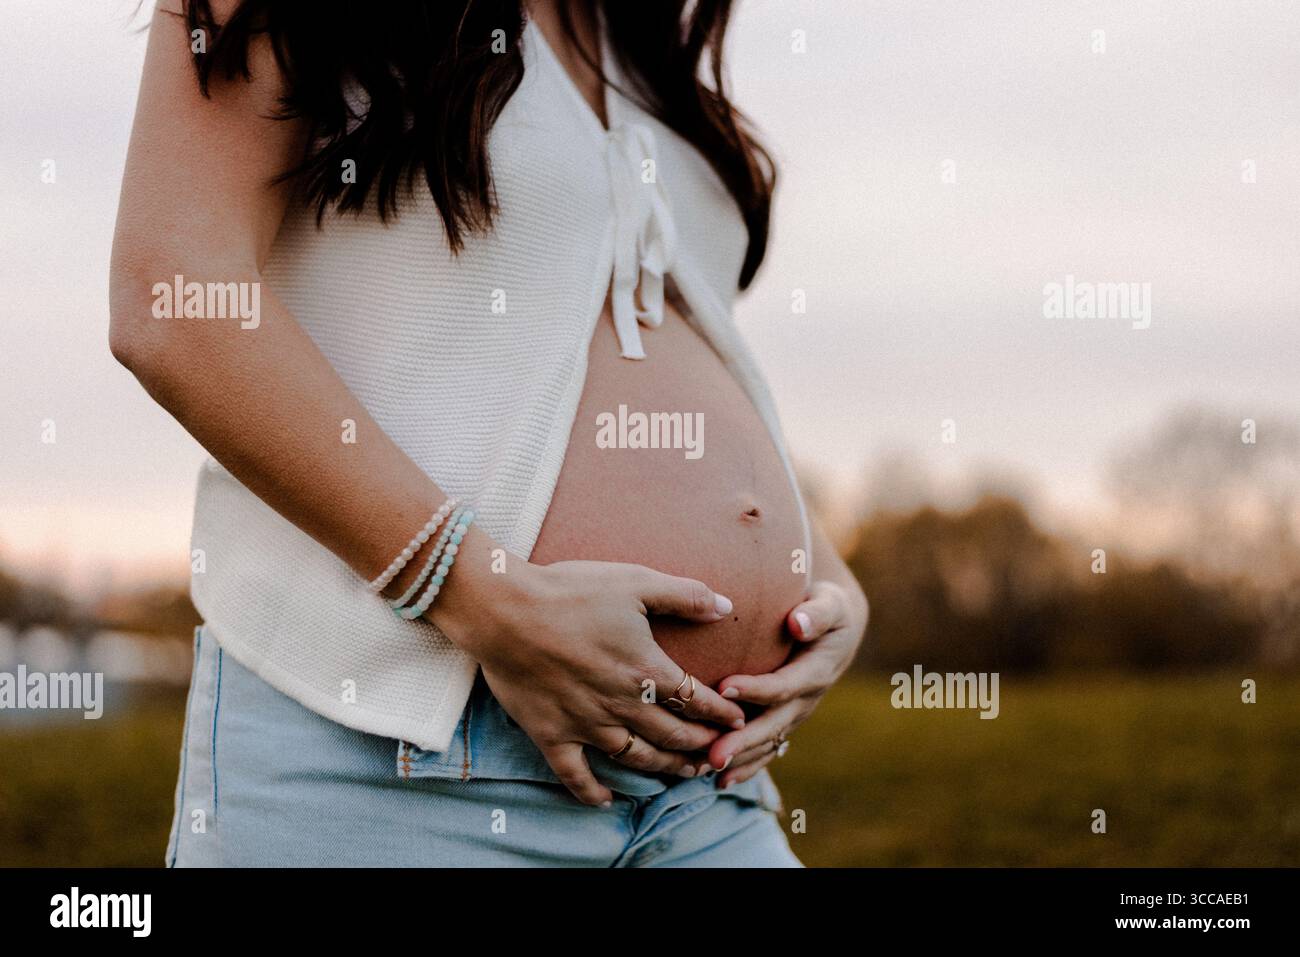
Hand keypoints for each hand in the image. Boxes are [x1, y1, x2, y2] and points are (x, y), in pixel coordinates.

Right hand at [441, 556, 747, 806]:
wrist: (504, 611)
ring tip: (686, 774)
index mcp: (645, 669)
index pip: (696, 700)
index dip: (721, 713)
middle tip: (720, 753)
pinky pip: (576, 775)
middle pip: (672, 735)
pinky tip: (607, 800)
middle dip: (701, 746)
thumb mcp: (635, 582)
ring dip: (665, 769)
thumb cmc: (570, 591)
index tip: (738, 721)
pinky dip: (593, 792)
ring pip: (636, 758)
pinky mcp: (551, 735)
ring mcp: (586, 725)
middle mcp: (621, 705)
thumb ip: (684, 595)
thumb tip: (726, 605)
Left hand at [705, 579, 867, 788]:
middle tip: (713, 755)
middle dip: (743, 742)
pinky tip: (720, 781)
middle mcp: (805, 700)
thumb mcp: (831, 605)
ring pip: (767, 743)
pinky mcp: (783, 721)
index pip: (783, 685)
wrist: (835, 631)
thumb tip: (798, 624)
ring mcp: (794, 715)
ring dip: (739, 760)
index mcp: (815, 672)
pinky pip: (766, 749)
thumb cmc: (826, 609)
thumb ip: (817, 614)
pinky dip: (745, 767)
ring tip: (707, 770)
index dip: (756, 689)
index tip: (724, 686)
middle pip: (772, 725)